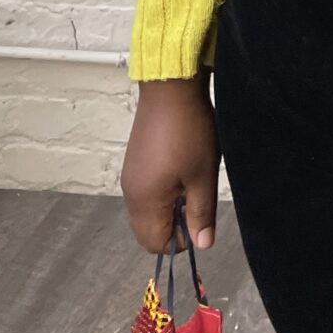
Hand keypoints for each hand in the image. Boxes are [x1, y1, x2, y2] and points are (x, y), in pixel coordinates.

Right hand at [119, 74, 221, 254]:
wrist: (170, 88)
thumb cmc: (189, 132)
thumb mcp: (203, 175)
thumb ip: (201, 213)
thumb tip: (202, 244)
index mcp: (144, 202)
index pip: (155, 244)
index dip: (181, 239)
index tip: (199, 217)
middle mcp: (130, 194)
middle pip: (147, 231)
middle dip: (172, 226)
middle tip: (195, 199)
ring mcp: (130, 176)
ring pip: (146, 211)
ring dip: (168, 207)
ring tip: (190, 181)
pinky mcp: (134, 161)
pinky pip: (145, 192)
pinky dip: (161, 192)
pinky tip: (180, 168)